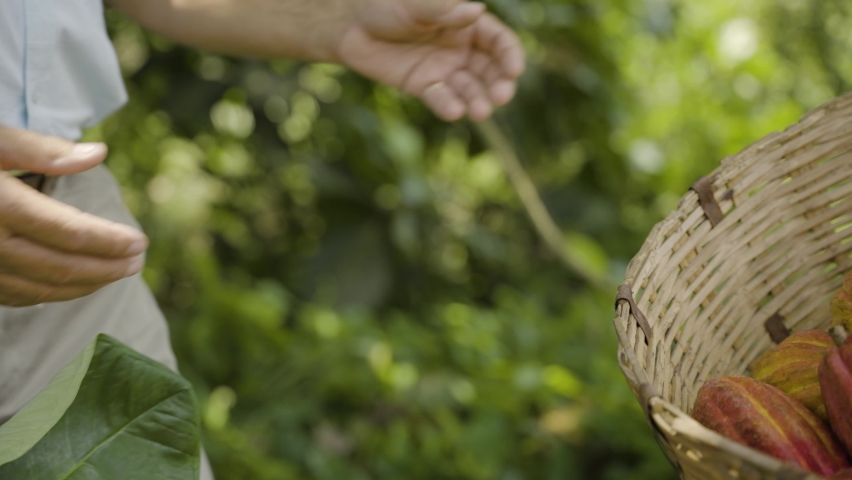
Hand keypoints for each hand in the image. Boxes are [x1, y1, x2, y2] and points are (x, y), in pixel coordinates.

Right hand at [0, 126, 148, 306]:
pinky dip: (48, 294)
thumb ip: (41, 150)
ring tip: (116, 275)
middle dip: (106, 269)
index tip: (140, 243)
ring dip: (84, 286)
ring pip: (39, 288)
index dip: (109, 241)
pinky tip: (71, 286)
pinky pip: (13, 296)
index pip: (69, 231)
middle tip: (138, 264)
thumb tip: (99, 154)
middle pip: (60, 267)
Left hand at [336, 0, 524, 121]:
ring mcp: (444, 69)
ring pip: (469, 88)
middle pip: (491, 69)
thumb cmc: (384, 4)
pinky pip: (441, 98)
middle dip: (499, 84)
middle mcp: (461, 48)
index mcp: (466, 23)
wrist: (350, 26)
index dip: (510, 55)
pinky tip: (454, 111)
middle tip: (501, 96)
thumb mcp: (414, 3)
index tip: (515, 70)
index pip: (498, 40)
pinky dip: (448, 106)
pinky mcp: (424, 87)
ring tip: (480, 111)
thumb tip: (476, 11)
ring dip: (478, 100)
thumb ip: (443, 9)